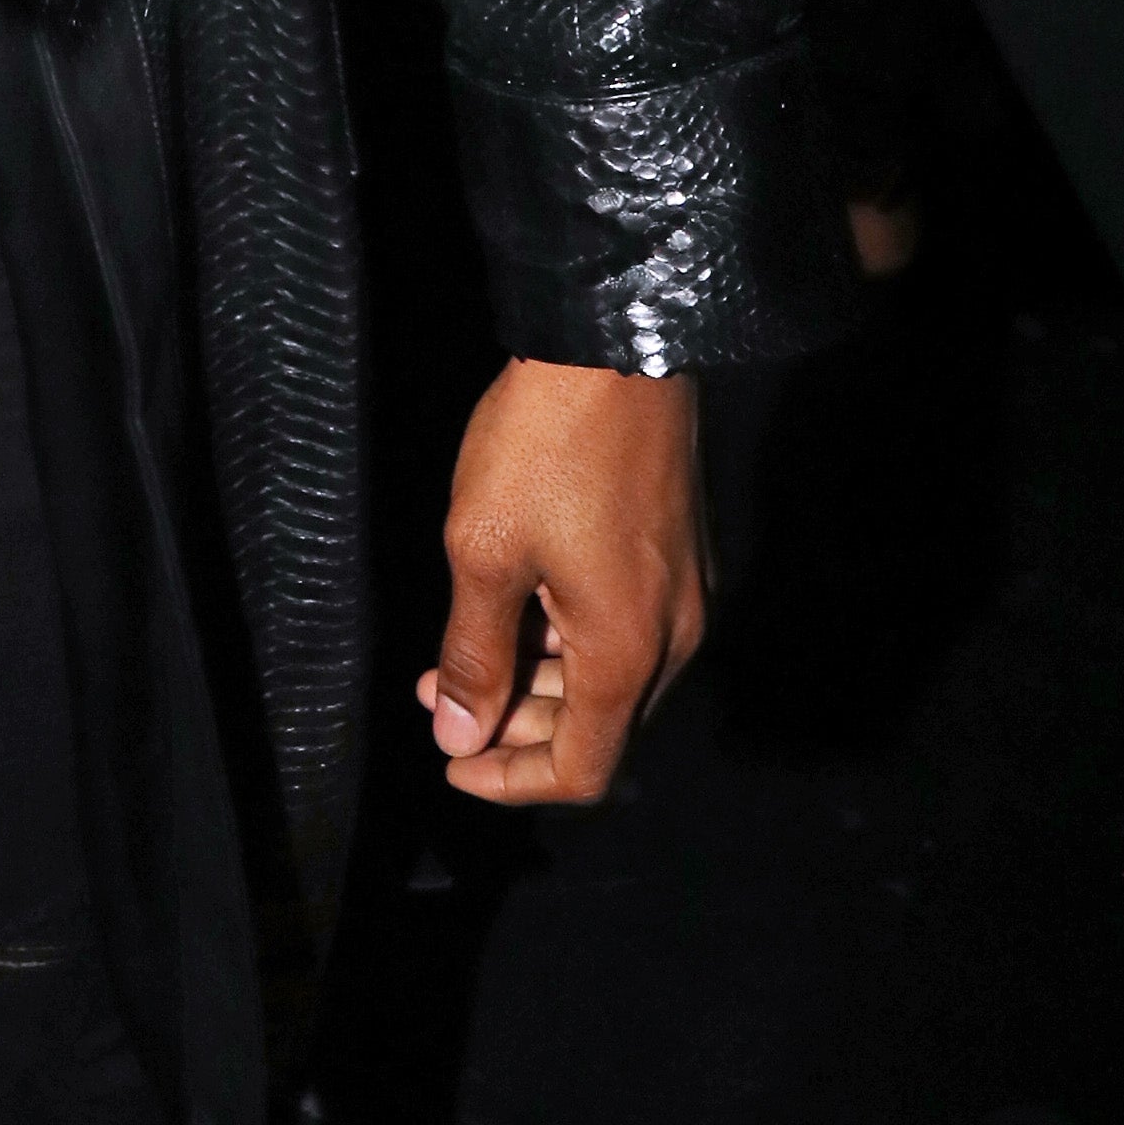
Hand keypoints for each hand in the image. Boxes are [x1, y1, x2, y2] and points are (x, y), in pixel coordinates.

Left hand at [419, 355, 704, 803]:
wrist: (614, 342)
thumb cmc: (542, 447)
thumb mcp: (485, 549)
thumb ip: (474, 654)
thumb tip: (460, 737)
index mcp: (630, 653)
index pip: (583, 770)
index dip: (511, 781)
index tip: (449, 760)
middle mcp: (676, 638)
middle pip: (600, 727)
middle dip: (515, 728)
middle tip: (436, 694)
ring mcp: (687, 592)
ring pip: (613, 677)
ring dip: (538, 680)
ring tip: (460, 650)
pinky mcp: (682, 551)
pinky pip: (627, 628)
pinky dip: (569, 639)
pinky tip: (516, 603)